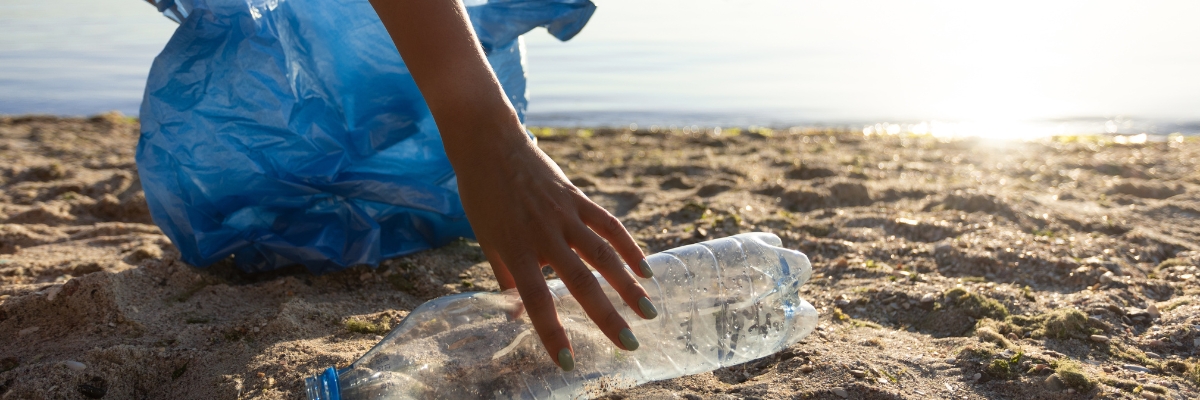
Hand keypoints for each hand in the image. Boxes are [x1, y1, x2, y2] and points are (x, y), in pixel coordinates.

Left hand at [366, 0, 654, 369]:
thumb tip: (518, 313)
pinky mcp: (578, 198)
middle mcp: (544, 233)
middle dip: (606, 317)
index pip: (535, 299)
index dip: (551, 333)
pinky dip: (630, 248)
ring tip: (649, 312)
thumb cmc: (482, 195)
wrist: (488, 142)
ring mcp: (565, 214)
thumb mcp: (487, 239)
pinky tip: (645, 270)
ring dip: (629, 285)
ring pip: (604, 255)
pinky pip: (610, 226)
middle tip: (629, 347)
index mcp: (516, 247)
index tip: (569, 362)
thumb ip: (507, 276)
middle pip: (581, 282)